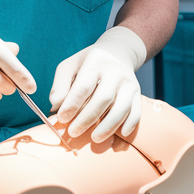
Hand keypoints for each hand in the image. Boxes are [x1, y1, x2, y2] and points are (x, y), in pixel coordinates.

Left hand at [49, 26, 146, 142]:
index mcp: (95, 62)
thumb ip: (59, 86)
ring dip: (107, 127)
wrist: (116, 54)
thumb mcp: (69, 67)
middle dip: (87, 119)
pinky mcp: (137, 93)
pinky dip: (128, 125)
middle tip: (73, 132)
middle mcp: (115, 71)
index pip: (83, 86)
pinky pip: (136, 112)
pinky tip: (119, 134)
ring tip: (94, 139)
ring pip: (121, 108)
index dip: (72, 105)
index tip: (61, 119)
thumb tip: (56, 106)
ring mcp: (129, 83)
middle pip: (103, 99)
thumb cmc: (87, 64)